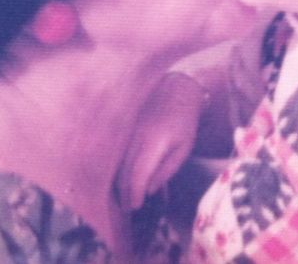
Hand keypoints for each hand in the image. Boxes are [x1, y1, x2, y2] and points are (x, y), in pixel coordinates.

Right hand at [116, 72, 205, 210]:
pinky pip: (113, 149)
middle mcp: (135, 134)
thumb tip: (148, 190)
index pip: (138, 174)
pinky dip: (114, 165)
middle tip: (127, 207)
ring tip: (122, 195)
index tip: (136, 206)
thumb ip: (166, 171)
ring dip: (116, 181)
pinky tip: (118, 175)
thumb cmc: (183, 122)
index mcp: (154, 141)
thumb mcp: (183, 149)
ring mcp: (125, 127)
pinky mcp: (120, 123)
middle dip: (124, 192)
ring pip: (113, 161)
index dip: (135, 193)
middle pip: (122, 170)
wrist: (176, 89)